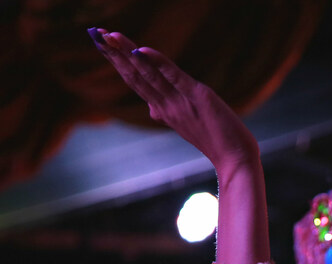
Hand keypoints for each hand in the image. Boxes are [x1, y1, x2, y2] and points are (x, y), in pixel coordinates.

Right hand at [87, 28, 258, 177]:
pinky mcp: (198, 97)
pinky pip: (174, 77)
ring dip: (128, 54)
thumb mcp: (187, 124)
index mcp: (163, 110)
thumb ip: (167, 112)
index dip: (117, 63)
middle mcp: (167, 106)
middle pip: (135, 76)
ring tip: (110, 36)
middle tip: (95, 35)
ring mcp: (181, 102)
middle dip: (114, 55)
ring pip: (148, 74)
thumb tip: (151, 109)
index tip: (101, 45)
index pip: (135, 82)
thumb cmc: (216, 141)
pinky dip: (158, 62)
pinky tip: (142, 50)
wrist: (235, 160)